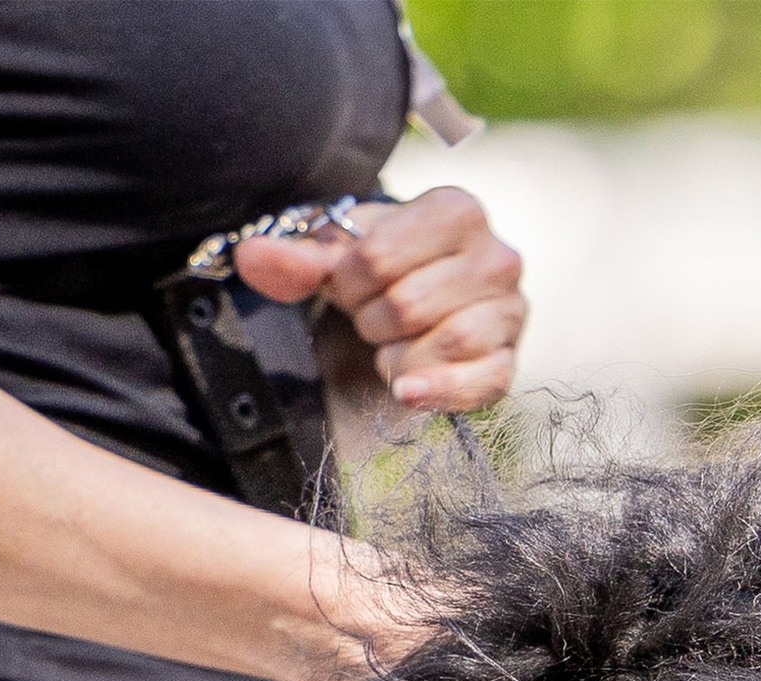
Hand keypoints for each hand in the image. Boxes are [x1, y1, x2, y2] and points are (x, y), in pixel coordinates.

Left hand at [234, 189, 526, 413]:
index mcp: (456, 209)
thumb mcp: (344, 257)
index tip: (350, 284)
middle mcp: (495, 255)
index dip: (348, 282)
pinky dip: (436, 390)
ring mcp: (510, 311)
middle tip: (373, 317)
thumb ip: (297, 258)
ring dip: (399, 355)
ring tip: (393, 346)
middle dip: (373, 320)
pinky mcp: (510, 360)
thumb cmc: (390, 272)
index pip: (381, 256)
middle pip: (409, 303)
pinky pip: (480, 381)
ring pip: (446, 342)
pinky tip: (406, 391)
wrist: (430, 299)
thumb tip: (250, 256)